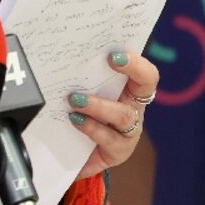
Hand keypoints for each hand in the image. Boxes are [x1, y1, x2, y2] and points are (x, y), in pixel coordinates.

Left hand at [67, 49, 158, 179]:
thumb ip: (79, 76)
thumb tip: (60, 51)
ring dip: (99, 105)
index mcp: (128, 91)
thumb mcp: (80, 93)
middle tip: (110, 60)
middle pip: (144, 87)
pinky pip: (109, 141)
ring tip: (75, 99)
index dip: (135, 62)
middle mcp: (133, 109)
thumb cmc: (78, 114)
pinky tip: (73, 121)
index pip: (143, 72)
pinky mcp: (117, 152)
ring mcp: (129, 132)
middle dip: (131, 69)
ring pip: (123, 116)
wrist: (72, 153)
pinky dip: (91, 129)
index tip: (114, 53)